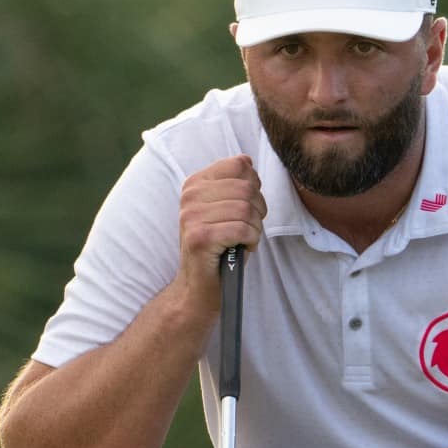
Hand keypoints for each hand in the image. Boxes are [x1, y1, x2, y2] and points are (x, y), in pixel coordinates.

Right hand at [175, 156, 265, 311]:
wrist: (199, 286)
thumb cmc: (220, 247)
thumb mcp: (226, 209)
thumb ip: (235, 184)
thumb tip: (247, 161)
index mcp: (195, 183)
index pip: (240, 165)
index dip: (254, 187)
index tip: (245, 208)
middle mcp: (190, 196)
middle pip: (247, 188)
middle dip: (257, 211)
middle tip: (247, 228)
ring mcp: (192, 216)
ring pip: (246, 209)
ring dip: (254, 228)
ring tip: (243, 240)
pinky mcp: (200, 237)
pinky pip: (243, 228)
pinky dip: (251, 240)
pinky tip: (242, 248)